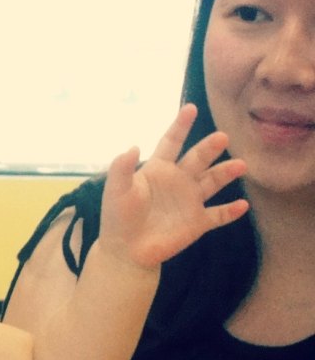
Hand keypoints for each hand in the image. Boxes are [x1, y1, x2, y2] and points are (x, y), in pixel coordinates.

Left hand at [100, 104, 248, 269]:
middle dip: (210, 147)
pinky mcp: (197, 223)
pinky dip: (230, 211)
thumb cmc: (119, 217)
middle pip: (198, 158)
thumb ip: (121, 168)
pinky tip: (243, 205)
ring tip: (240, 165)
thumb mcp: (116, 190)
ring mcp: (190, 201)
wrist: (126, 251)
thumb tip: (133, 146)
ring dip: (226, 173)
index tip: (191, 108)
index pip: (172, 142)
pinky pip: (218, 215)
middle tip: (222, 137)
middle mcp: (179, 180)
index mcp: (159, 169)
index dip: (180, 125)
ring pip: (213, 182)